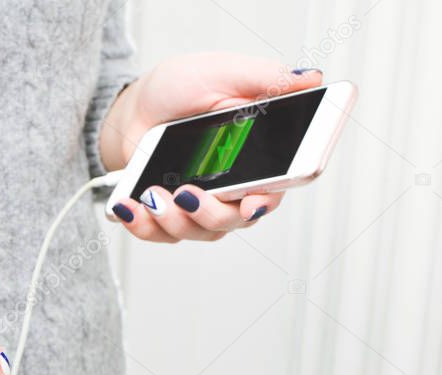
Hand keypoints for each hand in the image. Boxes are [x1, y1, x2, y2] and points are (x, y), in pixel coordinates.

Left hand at [99, 52, 323, 241]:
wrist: (136, 105)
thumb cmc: (181, 88)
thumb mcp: (223, 72)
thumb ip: (265, 78)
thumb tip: (310, 79)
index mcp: (256, 156)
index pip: (273, 190)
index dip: (264, 202)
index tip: (249, 205)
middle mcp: (232, 187)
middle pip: (233, 220)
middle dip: (209, 214)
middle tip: (187, 194)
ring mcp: (200, 205)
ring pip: (197, 232)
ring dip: (173, 219)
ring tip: (152, 194)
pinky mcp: (168, 214)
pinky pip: (160, 234)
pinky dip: (143, 226)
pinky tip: (131, 208)